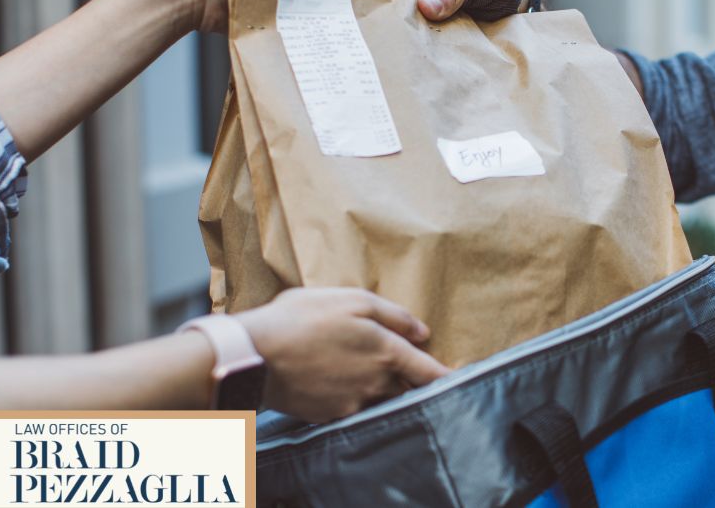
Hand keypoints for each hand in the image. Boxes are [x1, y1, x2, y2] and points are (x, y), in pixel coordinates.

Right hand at [234, 287, 449, 421]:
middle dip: (411, 381)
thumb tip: (423, 332)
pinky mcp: (333, 416)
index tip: (459, 378)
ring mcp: (355, 403)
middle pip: (407, 389)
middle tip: (404, 367)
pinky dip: (356, 398)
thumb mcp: (351, 300)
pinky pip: (357, 409)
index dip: (447, 376)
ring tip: (363, 370)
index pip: (430, 373)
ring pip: (383, 400)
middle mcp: (377, 384)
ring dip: (384, 389)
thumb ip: (393, 316)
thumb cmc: (301, 319)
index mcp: (387, 352)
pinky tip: (338, 381)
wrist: (255, 356)